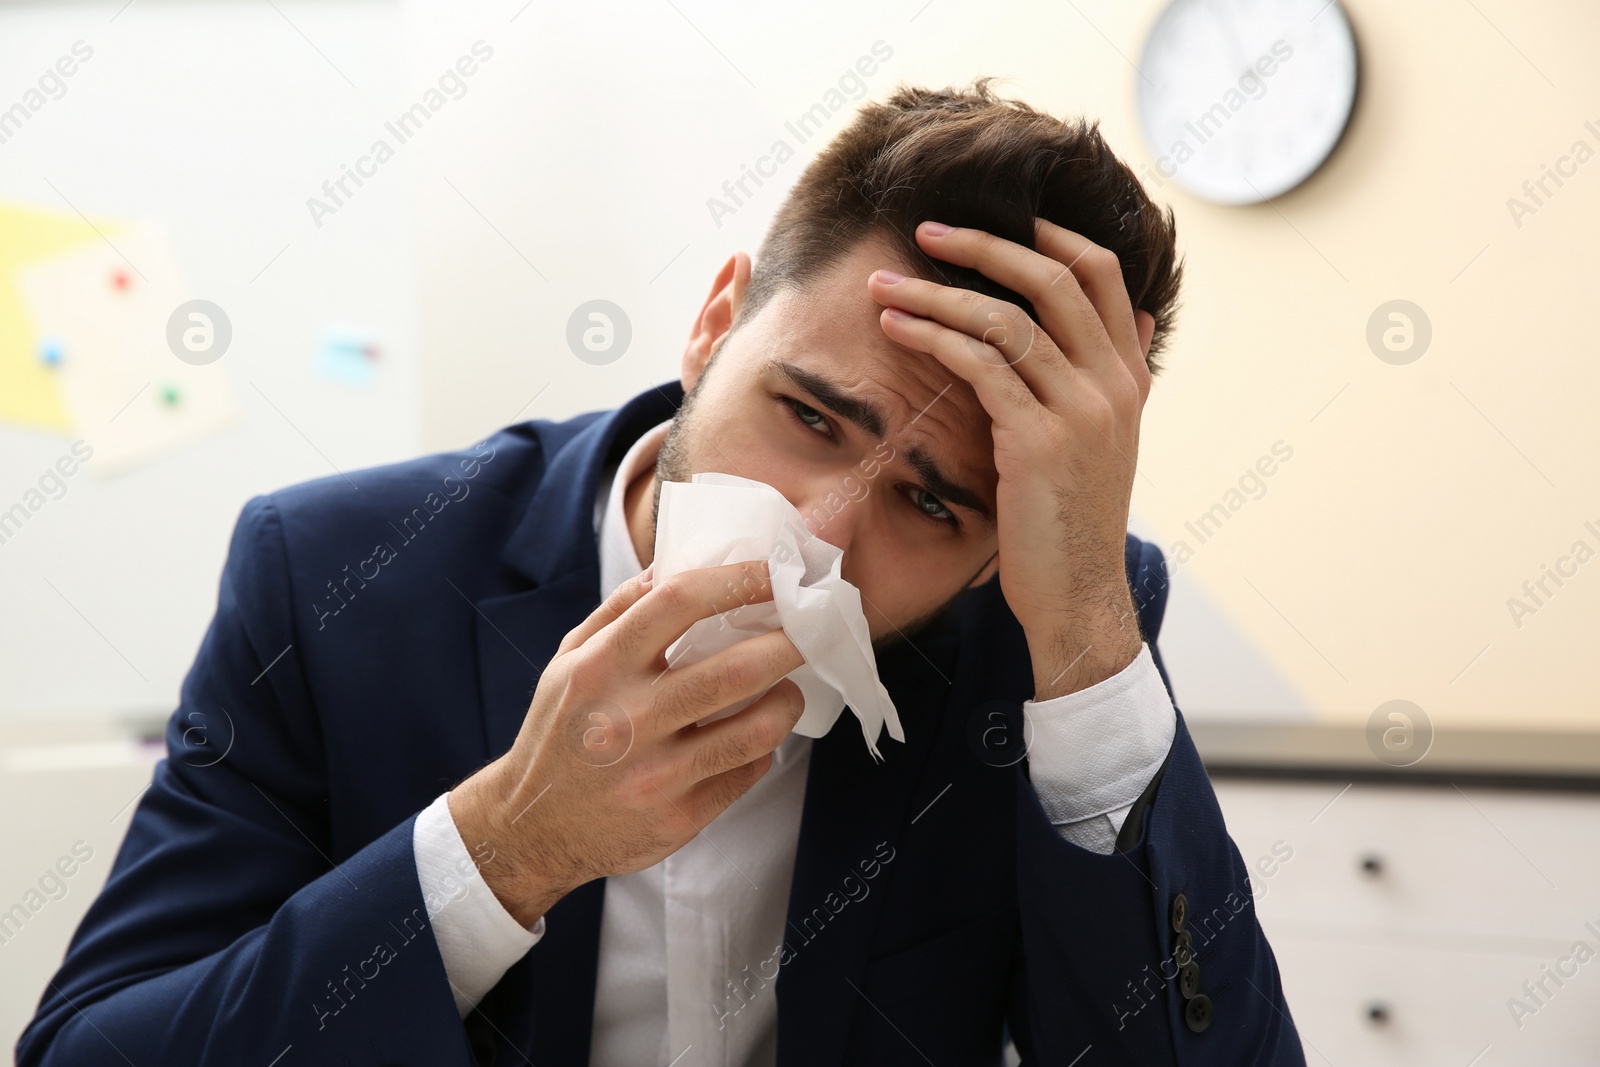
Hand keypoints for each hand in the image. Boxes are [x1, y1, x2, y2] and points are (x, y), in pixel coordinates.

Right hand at [449, 560, 805, 926]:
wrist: (534, 829)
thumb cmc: (560, 732)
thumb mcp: (570, 661)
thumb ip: (619, 611)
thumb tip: (673, 565)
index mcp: (600, 668)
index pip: (679, 603)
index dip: (739, 580)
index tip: (775, 574)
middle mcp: (627, 719)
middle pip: (735, 669)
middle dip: (789, 642)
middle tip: (809, 629)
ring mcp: (656, 774)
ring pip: (756, 729)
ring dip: (788, 700)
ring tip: (788, 686)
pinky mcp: (679, 818)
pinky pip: (746, 772)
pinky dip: (761, 747)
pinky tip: (754, 733)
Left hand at [866, 218, 1155, 700]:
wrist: (1079, 597)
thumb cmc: (1072, 521)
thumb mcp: (1104, 441)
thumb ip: (1108, 378)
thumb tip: (1136, 318)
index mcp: (1130, 377)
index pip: (1101, 274)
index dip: (1051, 235)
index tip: (1001, 217)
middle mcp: (1112, 384)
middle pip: (1052, 280)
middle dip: (984, 245)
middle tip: (925, 229)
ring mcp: (1079, 411)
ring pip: (1006, 320)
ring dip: (938, 292)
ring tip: (886, 284)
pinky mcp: (1037, 442)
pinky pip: (980, 367)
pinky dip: (933, 338)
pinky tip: (896, 329)